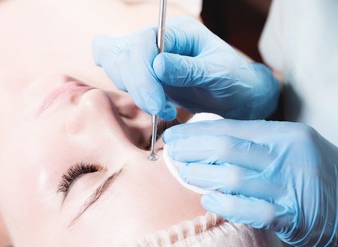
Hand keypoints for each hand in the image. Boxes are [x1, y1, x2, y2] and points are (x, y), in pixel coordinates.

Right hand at [92, 16, 279, 119]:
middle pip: (123, 53)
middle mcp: (159, 39)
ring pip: (116, 63)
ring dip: (133, 92)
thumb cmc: (234, 81)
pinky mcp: (144, 73)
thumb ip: (189, 70)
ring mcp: (149, 56)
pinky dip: (127, 89)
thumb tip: (157, 65)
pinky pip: (119, 74)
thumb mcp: (219, 75)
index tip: (157, 106)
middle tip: (160, 111)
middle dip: (137, 87)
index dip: (143, 76)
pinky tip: (149, 104)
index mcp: (179, 32)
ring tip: (161, 109)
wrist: (235, 94)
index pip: (143, 43)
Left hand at [163, 119, 337, 246]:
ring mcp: (289, 186)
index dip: (197, 132)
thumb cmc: (309, 174)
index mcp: (285, 134)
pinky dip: (224, 205)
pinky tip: (208, 201)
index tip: (174, 136)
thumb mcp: (288, 149)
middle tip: (172, 153)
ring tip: (184, 174)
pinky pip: (249, 210)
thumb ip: (253, 144)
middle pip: (226, 149)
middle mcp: (288, 156)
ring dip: (201, 176)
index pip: (231, 128)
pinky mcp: (291, 216)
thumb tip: (206, 142)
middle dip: (192, 150)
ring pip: (232, 178)